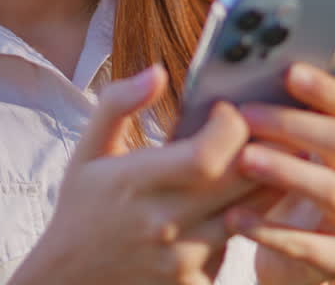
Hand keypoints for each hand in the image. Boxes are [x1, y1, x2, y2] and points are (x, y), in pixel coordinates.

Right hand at [13, 65, 259, 284]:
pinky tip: (240, 201)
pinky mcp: (194, 284)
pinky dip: (247, 220)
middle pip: (241, 181)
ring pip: (251, 213)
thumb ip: (118, 104)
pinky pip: (238, 244)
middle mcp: (162, 223)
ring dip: (265, 182)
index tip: (227, 109)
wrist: (69, 280)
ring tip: (265, 158)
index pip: (207, 155)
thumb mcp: (87, 151)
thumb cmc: (82, 208)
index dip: (231, 126)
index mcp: (135, 183)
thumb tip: (157, 71)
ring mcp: (182, 259)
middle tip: (265, 126)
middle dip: (263, 147)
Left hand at [227, 64, 334, 284]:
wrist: (287, 258)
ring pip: (330, 190)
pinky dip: (270, 230)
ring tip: (243, 160)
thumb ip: (270, 123)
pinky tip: (234, 218)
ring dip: (285, 170)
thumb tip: (234, 89)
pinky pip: (308, 245)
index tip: (288, 70)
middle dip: (291, 124)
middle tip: (246, 114)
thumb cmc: (275, 190)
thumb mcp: (278, 153)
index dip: (323, 88)